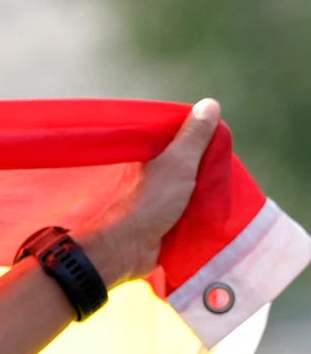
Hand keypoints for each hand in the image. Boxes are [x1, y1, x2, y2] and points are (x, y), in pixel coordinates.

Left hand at [77, 98, 221, 287]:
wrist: (126, 249)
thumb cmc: (149, 202)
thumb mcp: (177, 163)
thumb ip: (192, 136)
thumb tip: (209, 104)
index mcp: (148, 154)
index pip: (177, 135)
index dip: (199, 134)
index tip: (219, 136)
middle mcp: (150, 172)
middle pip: (186, 160)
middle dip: (205, 163)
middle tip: (227, 164)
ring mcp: (156, 195)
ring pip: (188, 184)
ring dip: (204, 187)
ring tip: (225, 183)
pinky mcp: (161, 218)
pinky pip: (186, 207)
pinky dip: (199, 206)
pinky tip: (215, 205)